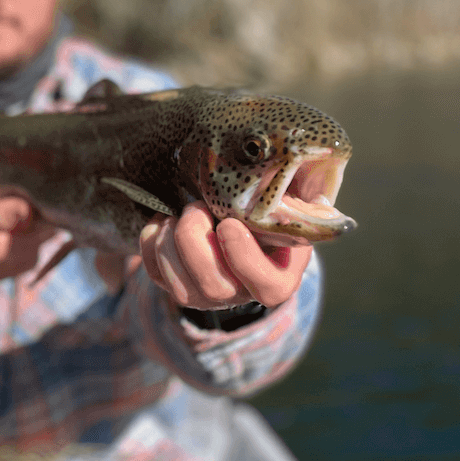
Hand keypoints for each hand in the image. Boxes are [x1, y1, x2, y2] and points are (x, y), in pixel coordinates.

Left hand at [138, 202, 310, 310]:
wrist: (241, 228)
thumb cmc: (270, 213)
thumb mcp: (291, 205)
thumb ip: (299, 195)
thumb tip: (309, 164)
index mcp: (278, 278)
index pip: (268, 288)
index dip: (244, 259)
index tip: (230, 224)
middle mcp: (241, 295)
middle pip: (214, 288)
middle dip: (197, 243)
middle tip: (196, 208)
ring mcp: (206, 296)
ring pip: (180, 290)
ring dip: (170, 246)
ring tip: (177, 213)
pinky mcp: (176, 286)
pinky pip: (155, 276)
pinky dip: (150, 246)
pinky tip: (161, 221)